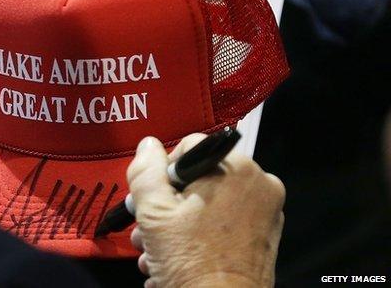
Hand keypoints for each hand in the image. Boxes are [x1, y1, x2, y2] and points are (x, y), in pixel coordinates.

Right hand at [127, 135, 284, 287]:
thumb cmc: (191, 264)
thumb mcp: (154, 212)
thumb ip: (146, 172)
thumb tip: (148, 146)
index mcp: (237, 169)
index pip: (188, 148)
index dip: (163, 175)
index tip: (155, 201)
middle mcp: (259, 186)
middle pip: (198, 180)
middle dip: (168, 205)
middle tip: (150, 229)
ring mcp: (265, 213)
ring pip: (209, 204)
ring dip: (178, 225)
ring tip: (159, 251)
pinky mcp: (264, 238)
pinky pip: (224, 224)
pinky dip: (200, 236)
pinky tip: (178, 257)